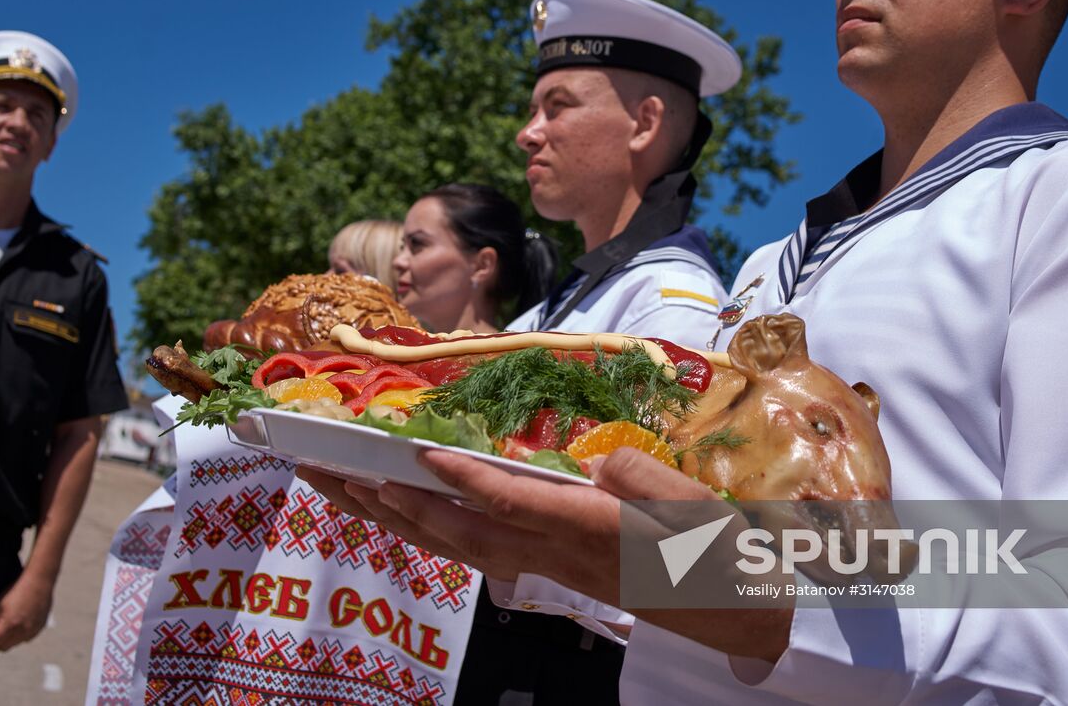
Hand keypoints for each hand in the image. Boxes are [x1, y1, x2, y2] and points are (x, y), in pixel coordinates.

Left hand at [0, 570, 52, 650]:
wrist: (39, 581)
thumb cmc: (18, 589)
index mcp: (10, 624)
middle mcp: (23, 630)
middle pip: (5, 647)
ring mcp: (33, 629)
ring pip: (17, 643)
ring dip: (12, 637)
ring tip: (13, 623)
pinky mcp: (41, 626)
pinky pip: (28, 637)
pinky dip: (23, 633)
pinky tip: (23, 621)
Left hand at [300, 447, 714, 602]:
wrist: (737, 610)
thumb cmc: (719, 552)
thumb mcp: (695, 507)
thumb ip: (641, 478)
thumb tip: (593, 460)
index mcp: (594, 531)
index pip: (517, 505)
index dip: (467, 482)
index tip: (419, 456)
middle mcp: (558, 554)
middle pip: (461, 532)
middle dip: (391, 503)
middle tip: (331, 471)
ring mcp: (550, 568)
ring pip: (458, 546)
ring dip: (395, 519)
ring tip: (343, 489)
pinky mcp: (552, 571)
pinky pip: (476, 554)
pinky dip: (431, 534)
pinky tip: (405, 518)